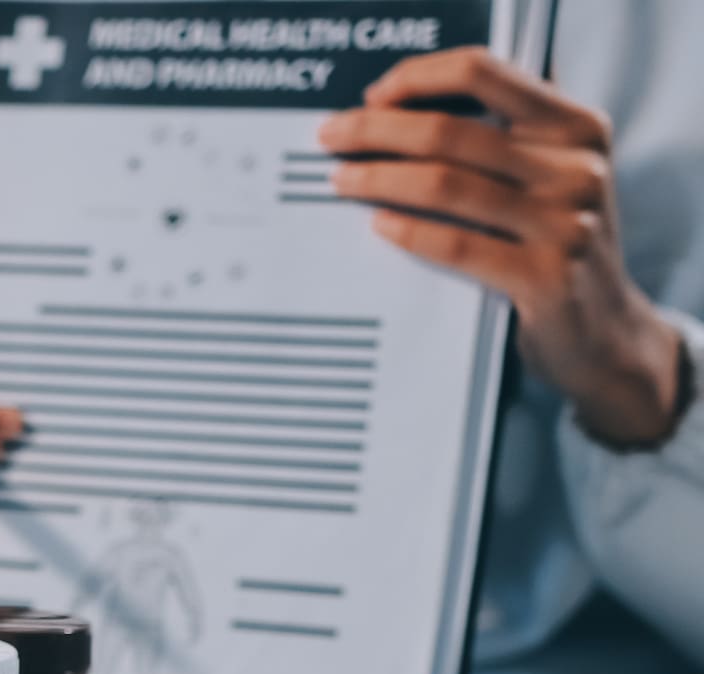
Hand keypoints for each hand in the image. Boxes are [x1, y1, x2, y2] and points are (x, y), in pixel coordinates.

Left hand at [321, 47, 684, 447]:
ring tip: (342, 181)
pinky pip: (457, 245)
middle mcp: (576, 168)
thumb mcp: (550, 180)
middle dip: (376, 132)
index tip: (373, 96)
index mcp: (577, 128)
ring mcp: (566, 224)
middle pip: (450, 131)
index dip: (419, 77)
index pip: (485, 73)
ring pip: (446, 185)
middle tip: (331, 139)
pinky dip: (408, 231)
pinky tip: (377, 225)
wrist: (606, 335)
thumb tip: (399, 113)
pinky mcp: (546, 278)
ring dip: (379, 180)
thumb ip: (501, 142)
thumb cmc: (557, 247)